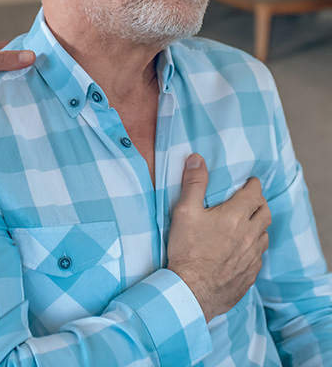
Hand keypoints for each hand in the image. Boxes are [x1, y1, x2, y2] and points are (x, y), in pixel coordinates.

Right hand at [167, 153, 270, 321]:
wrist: (192, 290)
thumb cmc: (187, 249)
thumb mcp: (184, 211)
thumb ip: (193, 183)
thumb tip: (197, 159)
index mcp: (235, 217)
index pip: (253, 195)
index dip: (254, 186)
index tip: (252, 181)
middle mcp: (249, 236)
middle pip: (265, 214)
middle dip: (261, 203)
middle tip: (253, 198)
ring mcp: (252, 257)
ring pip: (264, 236)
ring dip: (260, 225)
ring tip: (250, 222)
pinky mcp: (249, 275)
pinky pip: (259, 257)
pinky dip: (255, 246)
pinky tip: (244, 249)